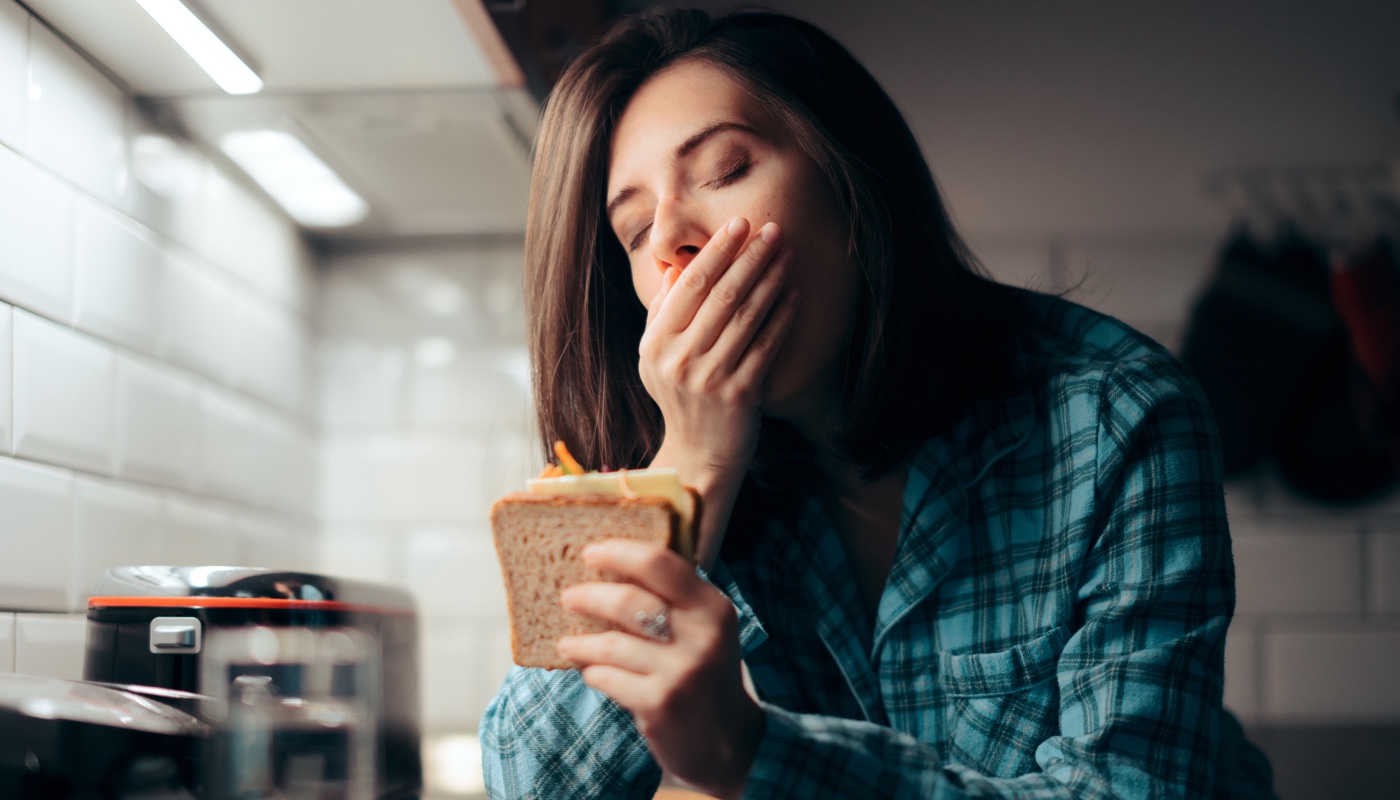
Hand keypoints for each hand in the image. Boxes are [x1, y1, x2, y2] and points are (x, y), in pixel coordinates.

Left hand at [557, 539, 764, 798]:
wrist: (729, 744)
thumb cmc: (706, 676)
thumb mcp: (706, 631)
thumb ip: (674, 598)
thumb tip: (613, 565)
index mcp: (713, 608)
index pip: (660, 563)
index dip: (618, 552)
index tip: (590, 551)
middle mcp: (702, 636)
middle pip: (628, 601)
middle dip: (589, 597)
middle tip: (568, 597)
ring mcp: (680, 672)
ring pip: (610, 644)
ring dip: (580, 643)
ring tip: (567, 644)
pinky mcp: (659, 704)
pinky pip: (607, 678)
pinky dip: (593, 673)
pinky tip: (590, 672)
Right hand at [640, 217, 798, 563]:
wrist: (698, 454)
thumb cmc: (681, 397)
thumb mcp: (658, 357)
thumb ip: (664, 313)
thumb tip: (676, 268)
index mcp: (656, 344)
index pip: (689, 286)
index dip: (716, 251)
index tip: (738, 225)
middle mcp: (679, 359)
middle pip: (721, 295)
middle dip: (749, 256)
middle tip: (772, 229)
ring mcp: (709, 378)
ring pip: (746, 316)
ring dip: (770, 279)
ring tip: (786, 254)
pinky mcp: (739, 394)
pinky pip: (765, 345)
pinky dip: (780, 316)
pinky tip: (793, 294)